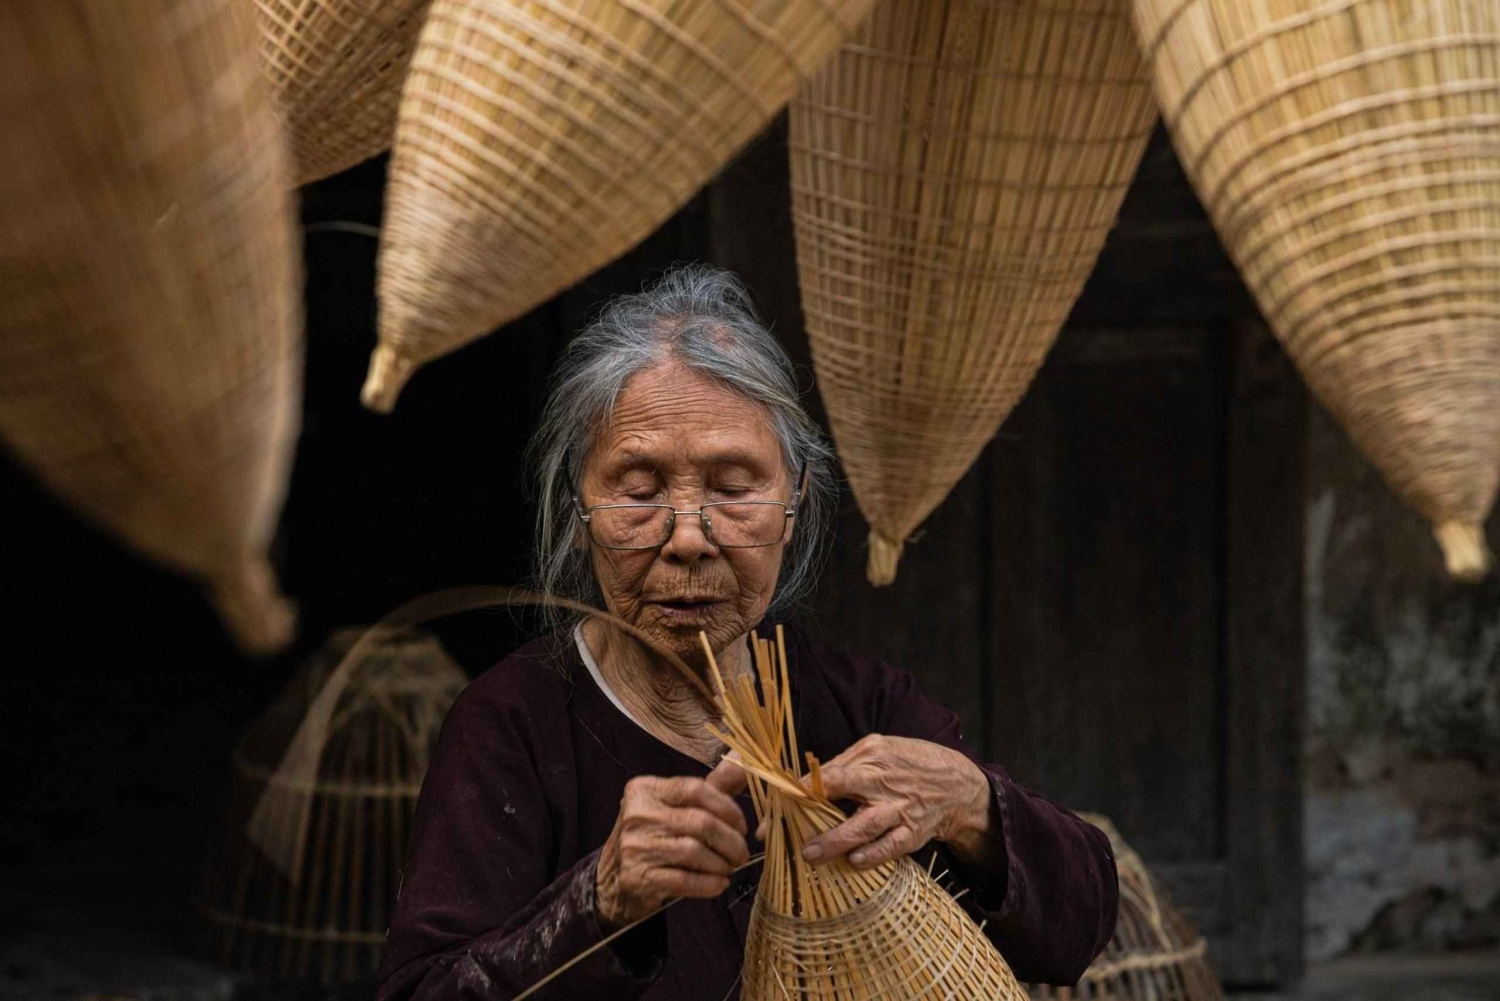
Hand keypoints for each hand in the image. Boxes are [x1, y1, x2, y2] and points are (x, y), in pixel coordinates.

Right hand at [595, 757, 748, 928]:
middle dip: (731, 841)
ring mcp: (635, 847)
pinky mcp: (637, 878)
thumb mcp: (677, 805)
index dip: (728, 807)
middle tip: (741, 853)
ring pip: (695, 851)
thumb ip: (713, 785)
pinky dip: (709, 884)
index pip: (695, 789)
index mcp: (645, 789)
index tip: (742, 826)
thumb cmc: (655, 835)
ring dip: (722, 863)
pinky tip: (719, 883)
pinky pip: (685, 880)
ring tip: (730, 867)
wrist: (614, 877)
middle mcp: (637, 814)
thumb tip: (742, 758)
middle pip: (700, 822)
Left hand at [776, 734, 991, 870]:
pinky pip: (891, 847)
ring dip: (836, 842)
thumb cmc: (909, 765)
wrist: (957, 784)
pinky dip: (873, 855)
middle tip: (783, 835)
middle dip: (811, 817)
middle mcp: (883, 781)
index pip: (828, 773)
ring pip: (865, 826)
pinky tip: (854, 862)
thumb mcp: (879, 750)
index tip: (774, 807)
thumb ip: (846, 765)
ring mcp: (900, 808)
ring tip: (812, 855)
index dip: (798, 791)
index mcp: (870, 757)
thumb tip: (807, 782)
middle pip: (842, 795)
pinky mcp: (914, 832)